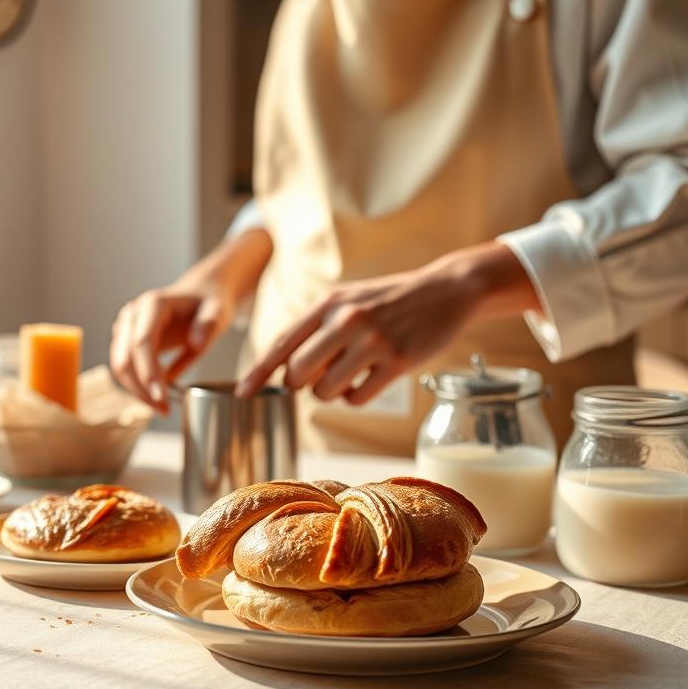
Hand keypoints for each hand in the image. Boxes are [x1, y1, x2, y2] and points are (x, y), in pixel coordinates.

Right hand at [110, 284, 234, 413]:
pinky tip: (158, 395)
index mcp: (153, 304)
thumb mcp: (218, 310)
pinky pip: (124, 368)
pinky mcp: (125, 341)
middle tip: (165, 410)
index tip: (161, 397)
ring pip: (120, 366)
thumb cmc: (209, 303)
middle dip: (142, 389)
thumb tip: (196, 344)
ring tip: (163, 407)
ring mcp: (125, 327)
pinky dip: (137, 386)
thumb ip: (209, 325)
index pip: (142, 342)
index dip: (148, 372)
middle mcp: (133, 314)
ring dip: (137, 391)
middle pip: (125, 358)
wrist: (199, 294)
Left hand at [235, 242, 539, 402]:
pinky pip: (357, 398)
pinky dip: (356, 397)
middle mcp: (346, 320)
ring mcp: (373, 341)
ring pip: (325, 390)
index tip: (242, 392)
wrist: (445, 290)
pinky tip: (368, 381)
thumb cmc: (388, 300)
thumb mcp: (347, 300)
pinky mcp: (398, 361)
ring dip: (331, 392)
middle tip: (317, 377)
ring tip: (348, 375)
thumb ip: (315, 328)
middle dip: (301, 384)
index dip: (258, 371)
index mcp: (328, 303)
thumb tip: (283, 368)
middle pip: (297, 373)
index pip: (281, 343)